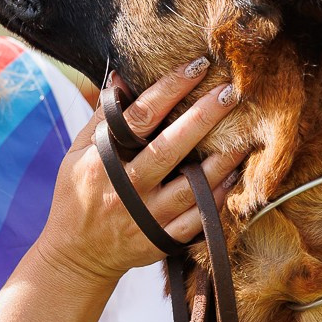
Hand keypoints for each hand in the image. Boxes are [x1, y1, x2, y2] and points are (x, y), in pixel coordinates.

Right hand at [36, 59, 247, 286]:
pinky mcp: (162, 239)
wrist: (76, 255)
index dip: (168, 89)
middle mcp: (126, 188)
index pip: (139, 117)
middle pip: (171, 147)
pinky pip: (197, 218)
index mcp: (103, 162)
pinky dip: (218, 197)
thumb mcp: (77, 153)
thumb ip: (101, 117)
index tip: (196, 66)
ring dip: (222, 160)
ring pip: (192, 186)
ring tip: (245, 134)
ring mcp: (146, 217)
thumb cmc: (78, 195)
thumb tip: (121, 76)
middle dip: (203, 117)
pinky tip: (234, 175)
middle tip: (230, 92)